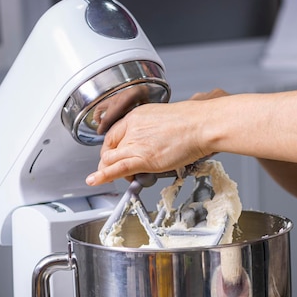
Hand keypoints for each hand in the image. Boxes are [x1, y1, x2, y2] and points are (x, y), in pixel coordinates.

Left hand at [85, 89, 228, 185]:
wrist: (201, 125)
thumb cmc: (193, 122)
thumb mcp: (166, 119)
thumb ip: (155, 131)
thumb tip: (156, 141)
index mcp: (137, 116)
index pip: (114, 134)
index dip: (112, 148)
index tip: (116, 154)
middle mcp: (132, 128)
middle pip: (110, 148)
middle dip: (111, 161)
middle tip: (121, 169)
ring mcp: (136, 143)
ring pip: (111, 160)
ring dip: (110, 170)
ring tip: (118, 178)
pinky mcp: (143, 158)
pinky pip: (116, 169)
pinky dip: (103, 176)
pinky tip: (95, 180)